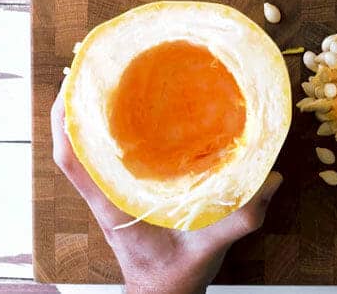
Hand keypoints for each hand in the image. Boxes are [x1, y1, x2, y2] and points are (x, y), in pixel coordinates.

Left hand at [51, 91, 281, 293]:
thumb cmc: (176, 276)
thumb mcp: (209, 248)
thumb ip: (240, 218)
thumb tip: (271, 180)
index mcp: (114, 208)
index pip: (73, 162)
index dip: (65, 123)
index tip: (71, 87)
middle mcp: (106, 197)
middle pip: (74, 145)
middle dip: (75, 104)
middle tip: (91, 64)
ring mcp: (112, 195)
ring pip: (87, 149)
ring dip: (89, 115)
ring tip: (107, 77)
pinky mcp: (125, 195)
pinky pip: (107, 158)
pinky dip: (109, 131)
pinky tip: (132, 110)